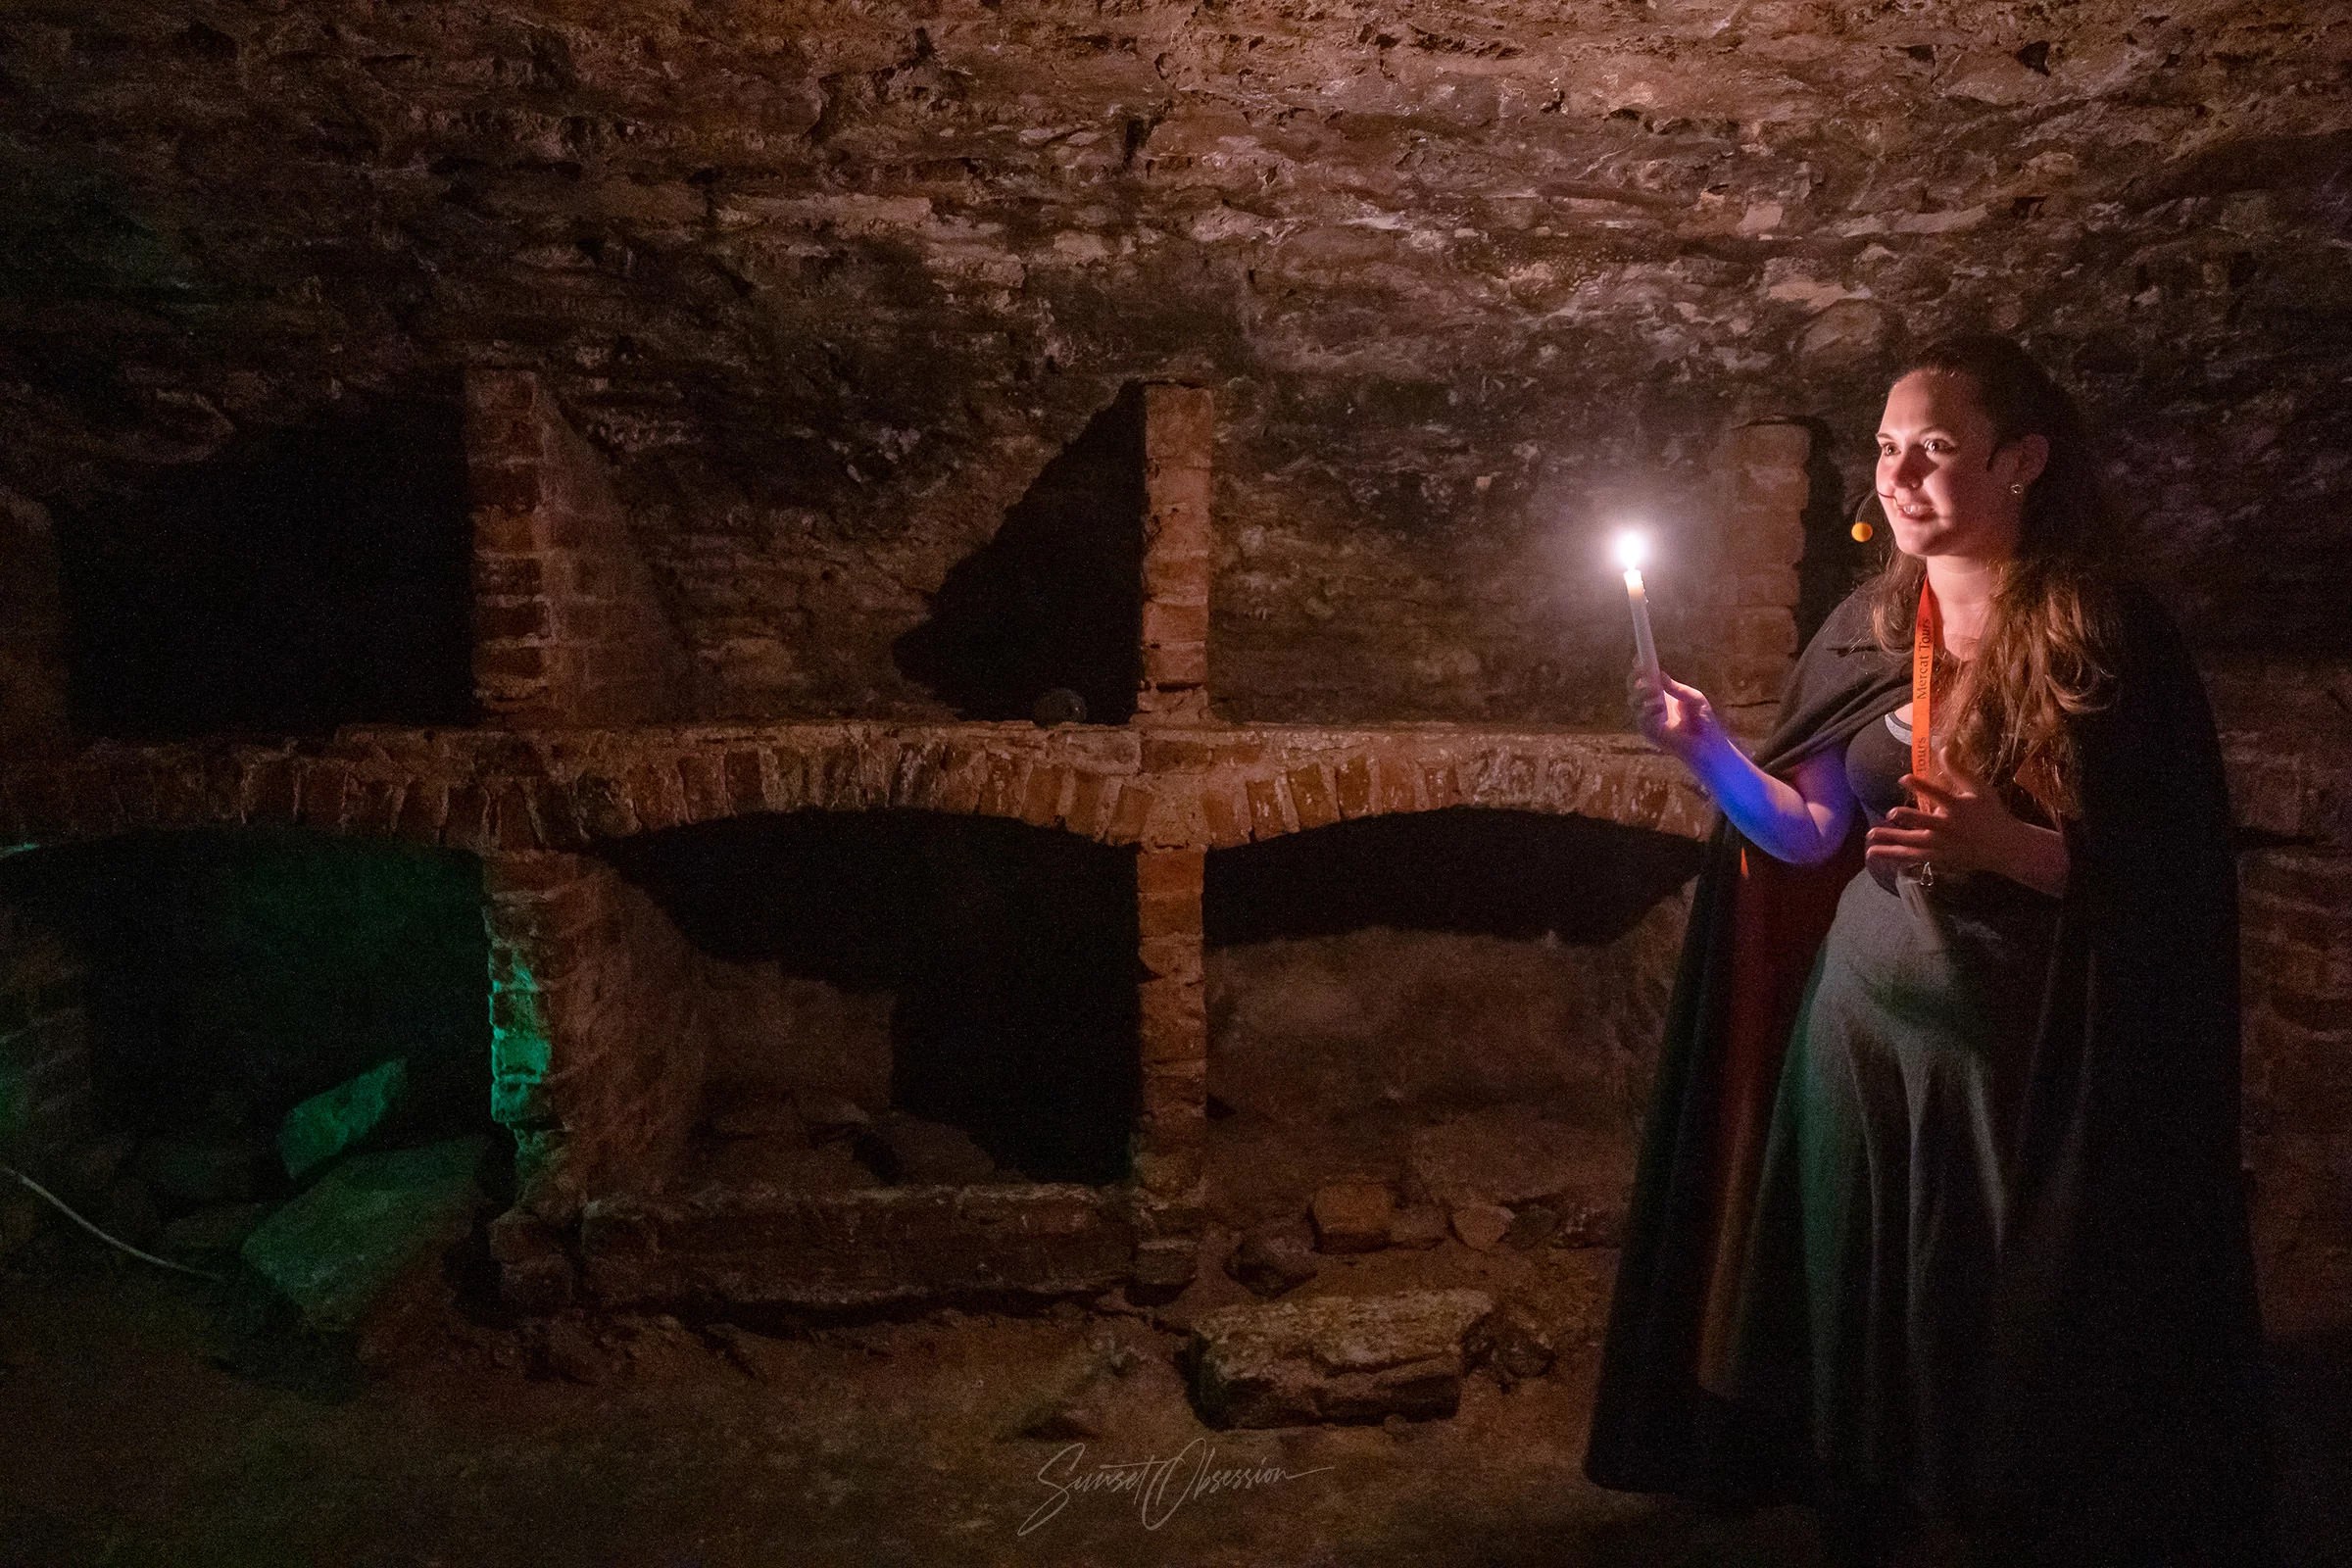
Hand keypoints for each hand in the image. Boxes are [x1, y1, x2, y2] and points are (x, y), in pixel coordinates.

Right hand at [1627, 661, 1726, 768]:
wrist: (1709, 744)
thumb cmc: (1704, 721)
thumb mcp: (1692, 697)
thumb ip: (1675, 687)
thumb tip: (1658, 673)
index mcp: (1661, 696)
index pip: (1645, 680)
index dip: (1640, 668)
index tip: (1640, 657)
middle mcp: (1651, 706)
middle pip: (1633, 688)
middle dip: (1635, 677)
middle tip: (1643, 670)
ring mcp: (1649, 720)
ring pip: (1632, 701)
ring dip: (1641, 692)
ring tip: (1655, 691)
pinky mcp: (1650, 733)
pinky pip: (1641, 718)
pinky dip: (1648, 710)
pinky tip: (1660, 708)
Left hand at [1866, 743, 2031, 882]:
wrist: (2005, 848)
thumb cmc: (1991, 813)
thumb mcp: (1979, 789)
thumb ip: (1958, 770)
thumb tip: (1944, 747)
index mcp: (1959, 808)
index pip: (1938, 795)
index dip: (1921, 786)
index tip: (1904, 778)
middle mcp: (1948, 828)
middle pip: (1924, 823)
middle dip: (1907, 818)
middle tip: (1890, 813)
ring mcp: (1942, 846)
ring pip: (1913, 845)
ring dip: (1891, 842)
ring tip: (1870, 838)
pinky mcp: (1939, 858)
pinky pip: (1913, 857)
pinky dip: (1895, 856)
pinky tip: (1875, 854)